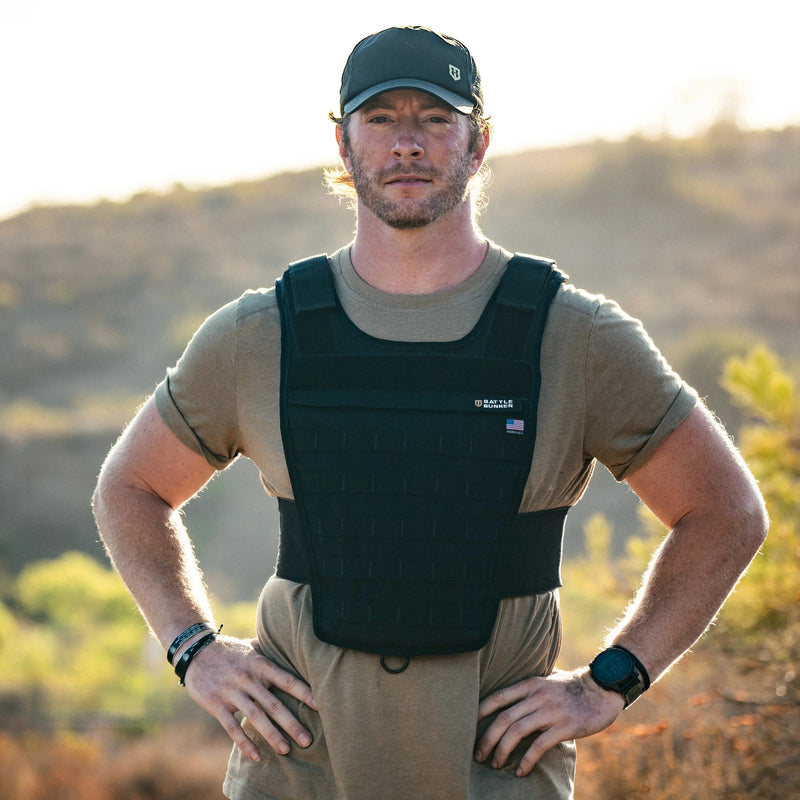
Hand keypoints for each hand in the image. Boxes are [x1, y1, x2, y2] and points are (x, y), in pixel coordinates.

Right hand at [182, 635, 317, 761]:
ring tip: (286, 750)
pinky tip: (256, 755)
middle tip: (308, 740)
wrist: (196, 650)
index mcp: (260, 664)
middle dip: (292, 724)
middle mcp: (248, 678)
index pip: (287, 680)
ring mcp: (232, 692)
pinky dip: (245, 742)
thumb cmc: (229, 650)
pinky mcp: (216, 704)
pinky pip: (232, 727)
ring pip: (255, 717)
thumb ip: (271, 653)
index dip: (304, 693)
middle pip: (274, 704)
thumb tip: (294, 649)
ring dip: (272, 735)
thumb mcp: (252, 647)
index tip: (320, 705)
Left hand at [474, 668, 622, 776]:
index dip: (480, 711)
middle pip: (503, 718)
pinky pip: (539, 745)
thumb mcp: (548, 679)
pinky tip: (520, 771)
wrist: (602, 689)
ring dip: (502, 750)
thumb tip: (512, 692)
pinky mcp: (563, 727)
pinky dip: (527, 760)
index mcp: (530, 684)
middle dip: (487, 738)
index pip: (498, 696)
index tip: (468, 725)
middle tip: (478, 754)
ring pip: (517, 732)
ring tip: (495, 764)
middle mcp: (536, 696)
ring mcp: (550, 712)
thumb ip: (531, 687)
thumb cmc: (573, 686)